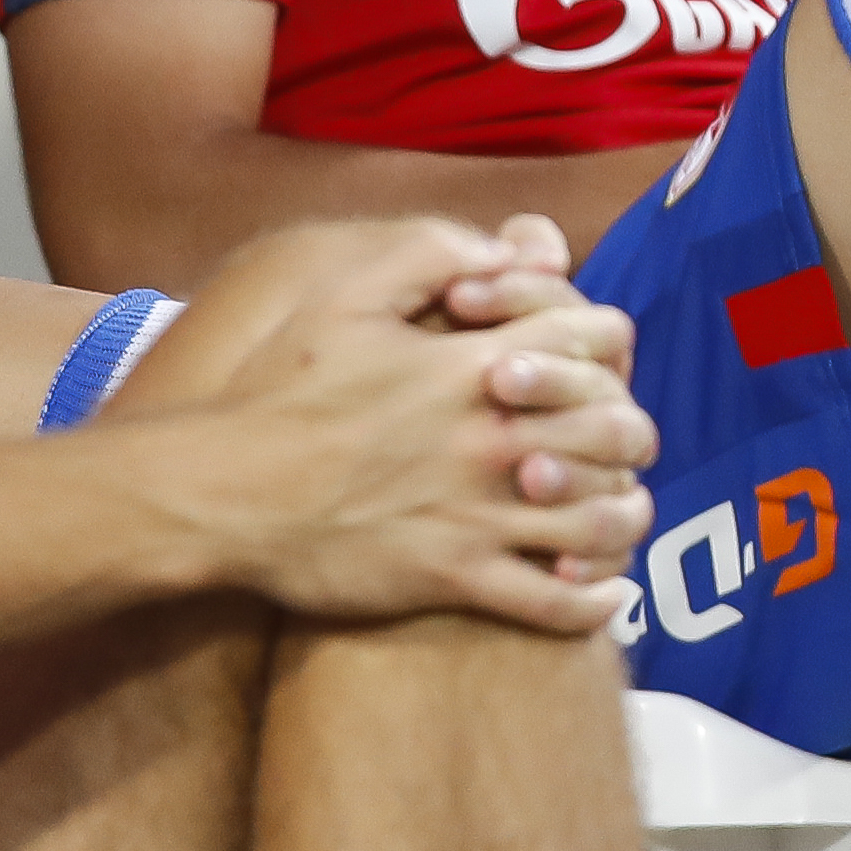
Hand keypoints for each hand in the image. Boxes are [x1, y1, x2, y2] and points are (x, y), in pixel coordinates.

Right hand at [155, 216, 654, 633]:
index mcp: (471, 364)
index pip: (593, 338)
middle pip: (618, 430)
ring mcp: (479, 513)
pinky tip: (598, 591)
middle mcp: (492, 438)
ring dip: (623, 517)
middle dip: (628, 432)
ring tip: (618, 514)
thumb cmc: (275, 392)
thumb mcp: (338, 295)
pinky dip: (593, 601)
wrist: (221, 492)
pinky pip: (558, 604)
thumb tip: (503, 247)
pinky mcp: (457, 578)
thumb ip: (426, 252)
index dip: (607, 341)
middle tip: (614, 441)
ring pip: (604, 521)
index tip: (592, 356)